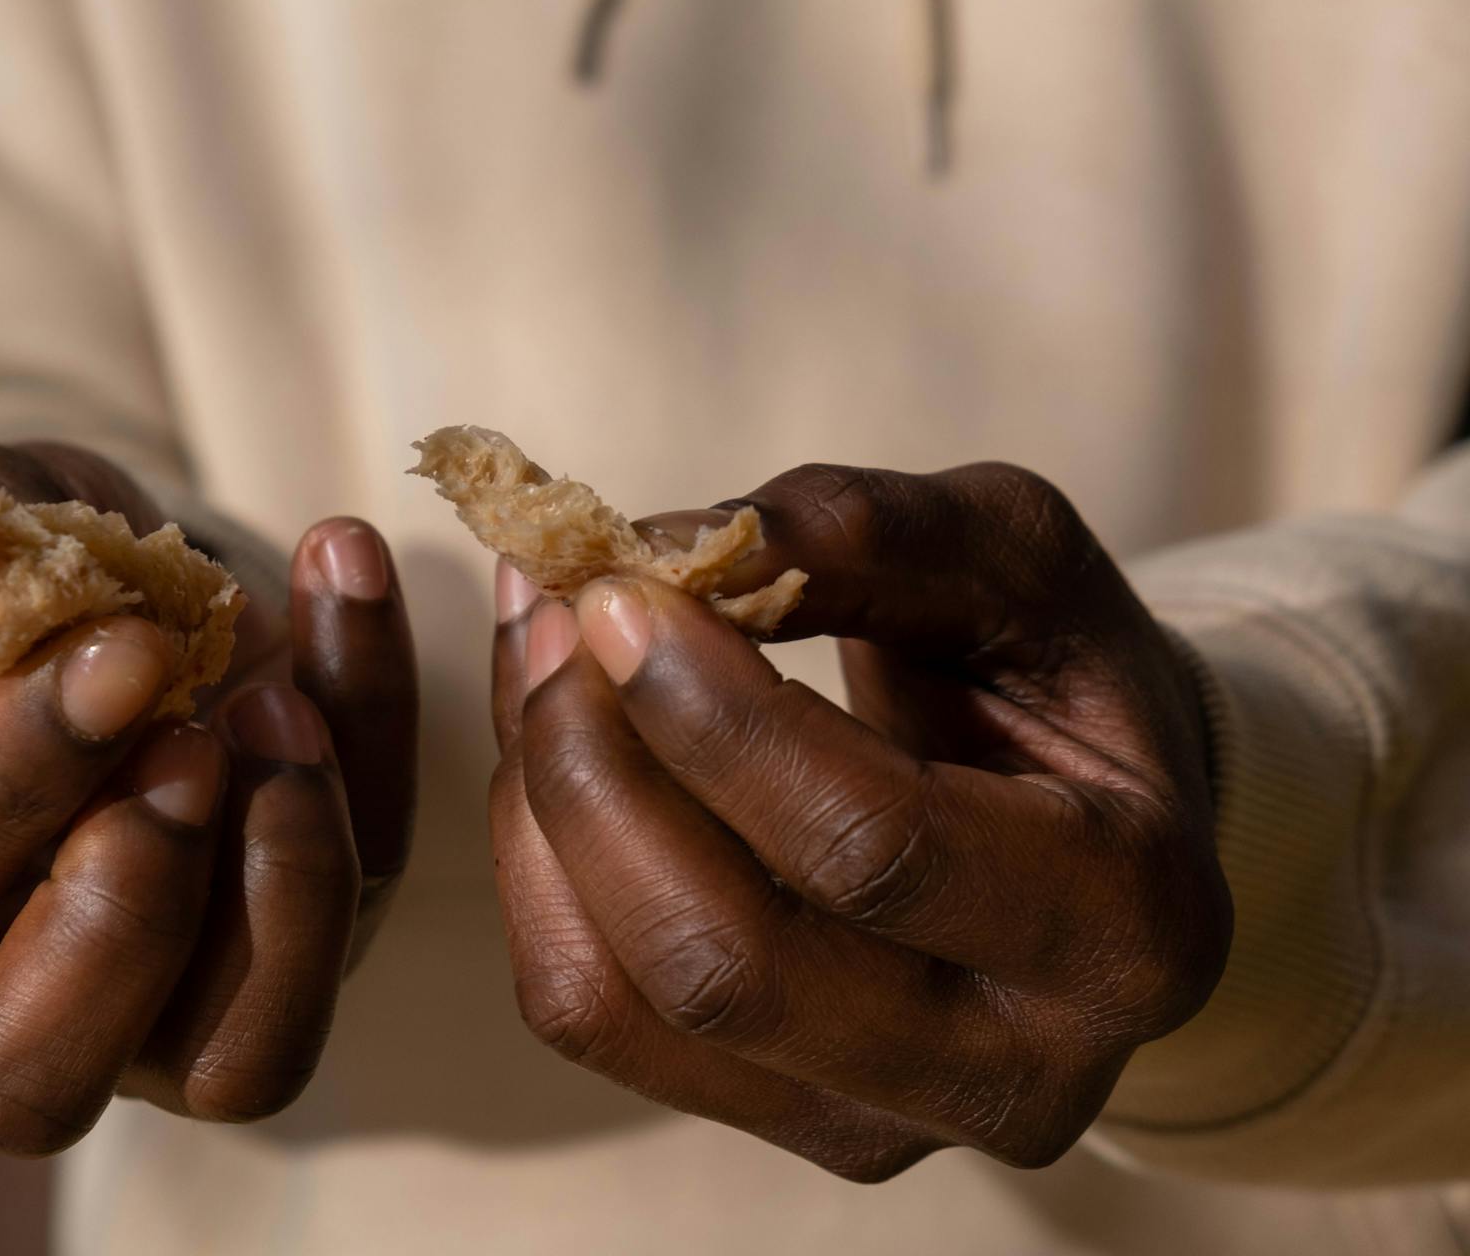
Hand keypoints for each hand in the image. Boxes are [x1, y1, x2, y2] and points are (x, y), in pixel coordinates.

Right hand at [0, 441, 415, 1153]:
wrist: (78, 617)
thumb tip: (58, 567)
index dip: (22, 767)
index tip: (131, 650)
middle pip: (33, 1080)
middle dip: (135, 911)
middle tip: (194, 743)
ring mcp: (137, 1017)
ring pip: (241, 1060)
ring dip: (294, 875)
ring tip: (288, 697)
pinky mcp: (272, 967)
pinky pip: (351, 912)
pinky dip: (377, 760)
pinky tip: (345, 598)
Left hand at [490, 461, 1229, 1178]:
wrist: (1087, 822)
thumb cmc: (1054, 679)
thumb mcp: (1018, 561)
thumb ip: (868, 534)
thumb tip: (672, 545)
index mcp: (1125, 921)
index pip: (870, 846)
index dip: (713, 718)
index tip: (619, 589)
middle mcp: (1012, 1072)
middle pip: (726, 960)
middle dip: (598, 769)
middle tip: (558, 619)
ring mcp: (881, 1126)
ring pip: (628, 1003)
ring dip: (542, 811)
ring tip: (543, 665)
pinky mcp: (778, 1123)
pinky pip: (590, 1013)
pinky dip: (535, 869)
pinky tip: (552, 757)